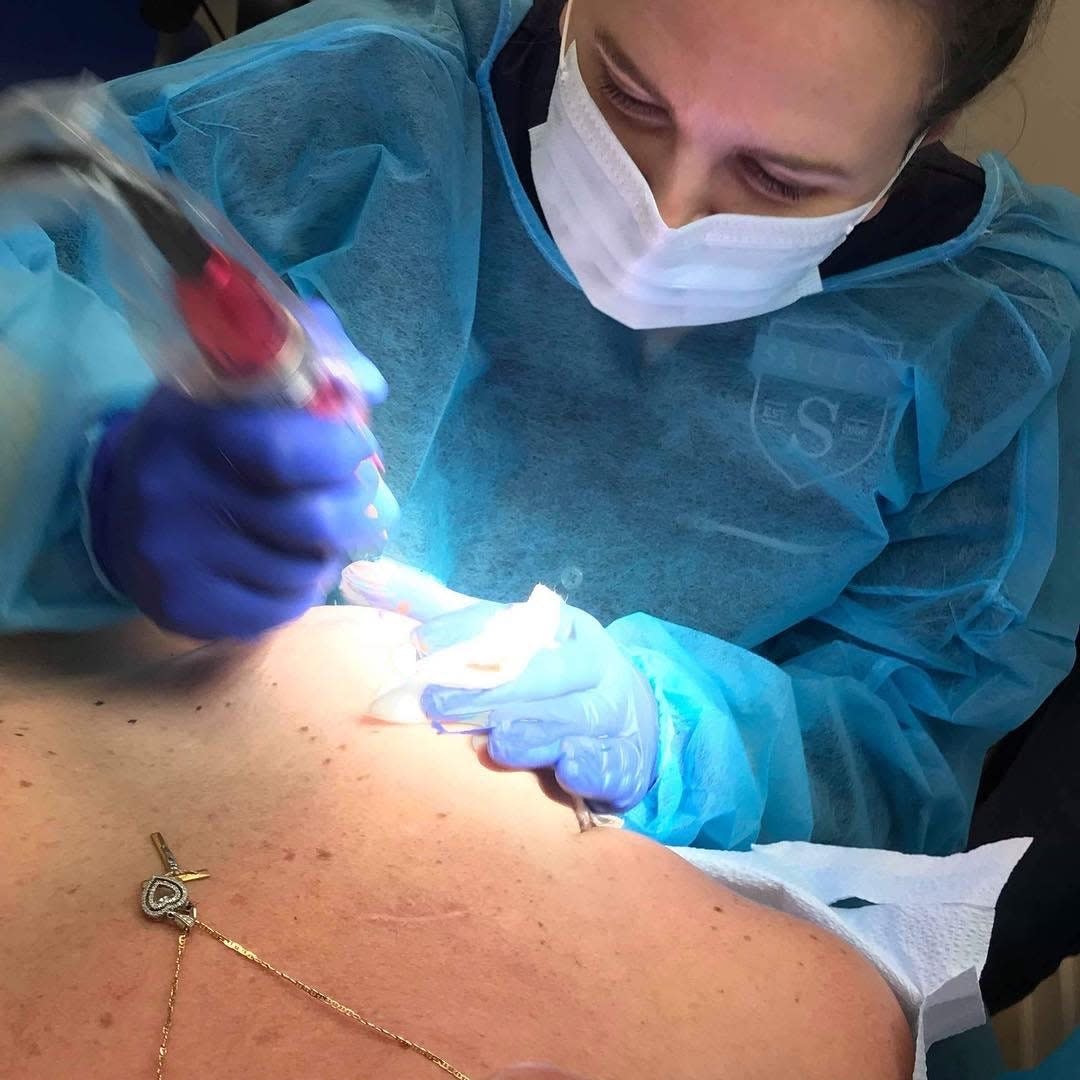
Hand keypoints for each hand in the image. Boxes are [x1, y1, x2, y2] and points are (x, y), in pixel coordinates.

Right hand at [89, 307, 396, 639]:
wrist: (120, 507)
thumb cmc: (207, 435)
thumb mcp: (244, 378)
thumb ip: (315, 356)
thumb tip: (370, 387)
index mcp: (190, 425)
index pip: (286, 451)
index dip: (342, 452)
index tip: (359, 447)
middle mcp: (173, 493)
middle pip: (310, 522)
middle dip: (356, 510)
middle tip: (360, 498)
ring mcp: (173, 558)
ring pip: (303, 571)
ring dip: (331, 551)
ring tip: (322, 531)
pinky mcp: (182, 608)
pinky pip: (280, 610)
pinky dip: (303, 588)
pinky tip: (293, 564)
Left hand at [344, 560, 658, 812]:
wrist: (628, 722)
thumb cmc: (547, 675)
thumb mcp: (504, 638)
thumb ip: (439, 615)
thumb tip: (359, 576)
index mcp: (562, 627)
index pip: (508, 625)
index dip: (463, 632)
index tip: (417, 645)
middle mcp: (590, 665)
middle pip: (542, 674)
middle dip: (488, 691)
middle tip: (433, 705)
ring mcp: (609, 714)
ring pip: (572, 721)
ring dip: (536, 731)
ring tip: (497, 741)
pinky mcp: (622, 761)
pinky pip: (610, 764)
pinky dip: (593, 766)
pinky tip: (571, 770)